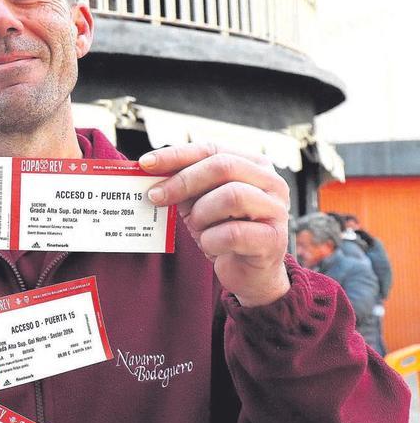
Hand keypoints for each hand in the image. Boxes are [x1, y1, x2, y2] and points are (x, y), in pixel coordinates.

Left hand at [140, 144, 290, 306]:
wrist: (249, 273)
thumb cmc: (223, 232)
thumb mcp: (200, 203)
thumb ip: (183, 184)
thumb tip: (148, 170)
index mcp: (254, 165)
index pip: (212, 149)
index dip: (177, 155)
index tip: (145, 164)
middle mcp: (271, 182)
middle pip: (223, 166)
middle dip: (183, 181)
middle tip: (155, 197)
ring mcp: (276, 210)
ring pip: (231, 196)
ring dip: (202, 214)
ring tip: (198, 227)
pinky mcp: (272, 239)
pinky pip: (232, 233)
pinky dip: (211, 240)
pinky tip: (210, 245)